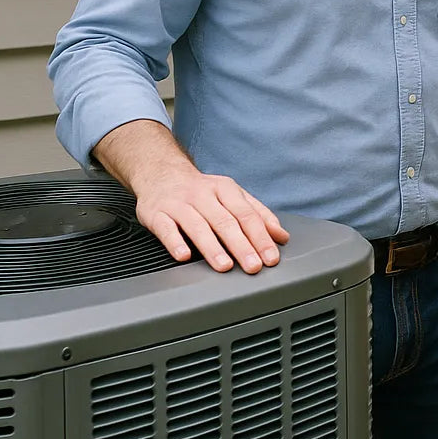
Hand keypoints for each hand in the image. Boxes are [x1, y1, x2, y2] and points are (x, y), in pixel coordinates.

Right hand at [133, 162, 288, 273]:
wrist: (161, 173)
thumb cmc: (201, 190)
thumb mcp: (232, 195)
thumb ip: (258, 214)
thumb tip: (281, 236)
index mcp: (226, 189)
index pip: (247, 215)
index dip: (261, 237)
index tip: (270, 257)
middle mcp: (203, 195)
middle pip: (226, 222)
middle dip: (242, 245)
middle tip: (253, 265)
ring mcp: (179, 204)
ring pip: (198, 226)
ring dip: (212, 248)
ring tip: (225, 265)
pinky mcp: (156, 213)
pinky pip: (166, 228)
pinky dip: (175, 242)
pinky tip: (184, 256)